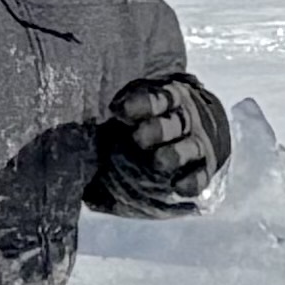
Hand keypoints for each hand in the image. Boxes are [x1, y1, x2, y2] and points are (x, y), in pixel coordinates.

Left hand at [96, 71, 231, 209]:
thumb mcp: (135, 113)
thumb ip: (112, 127)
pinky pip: (201, 176)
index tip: (118, 111)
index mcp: (165, 100)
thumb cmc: (152, 121)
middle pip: (173, 122)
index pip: (157, 98)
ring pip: (189, 148)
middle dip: (157, 129)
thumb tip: (80, 158)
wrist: (198, 127)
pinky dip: (191, 181)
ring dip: (174, 154)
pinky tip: (178, 186)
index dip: (140, 104)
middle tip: (139, 137)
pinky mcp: (204, 169)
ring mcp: (197, 144)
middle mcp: (184, 120)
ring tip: (159, 162)